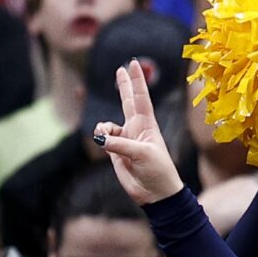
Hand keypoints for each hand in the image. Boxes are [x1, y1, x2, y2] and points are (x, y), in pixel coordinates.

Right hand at [96, 62, 185, 205]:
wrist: (155, 193)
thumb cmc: (157, 171)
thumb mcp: (142, 154)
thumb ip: (120, 144)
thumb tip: (100, 138)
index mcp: (147, 124)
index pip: (140, 98)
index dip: (136, 81)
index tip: (133, 63)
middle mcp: (136, 128)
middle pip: (127, 101)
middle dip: (124, 85)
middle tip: (121, 68)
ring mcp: (125, 139)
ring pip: (107, 124)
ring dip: (103, 128)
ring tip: (107, 140)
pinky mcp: (115, 151)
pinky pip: (102, 138)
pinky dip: (100, 138)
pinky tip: (103, 145)